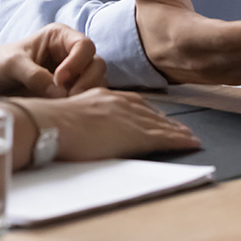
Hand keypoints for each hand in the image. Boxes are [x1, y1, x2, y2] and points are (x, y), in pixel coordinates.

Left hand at [0, 23, 106, 98]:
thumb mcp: (13, 65)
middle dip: (86, 81)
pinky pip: (86, 100)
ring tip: (64, 106)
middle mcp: (70, 54)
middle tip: (67, 96)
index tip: (59, 79)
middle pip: (96, 64)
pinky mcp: (68, 95)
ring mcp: (72, 76)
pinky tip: (64, 112)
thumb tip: (61, 93)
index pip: (85, 46)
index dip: (77, 63)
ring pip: (96, 83)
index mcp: (59, 38)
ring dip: (85, 95)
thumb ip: (36, 76)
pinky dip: (81, 106)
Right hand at [24, 88, 200, 159]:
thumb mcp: (69, 114)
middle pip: (149, 112)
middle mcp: (118, 103)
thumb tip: (80, 130)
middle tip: (180, 128)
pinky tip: (191, 143)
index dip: (146, 111)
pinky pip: (162, 137)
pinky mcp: (134, 135)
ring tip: (190, 138)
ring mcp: (127, 118)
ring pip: (159, 124)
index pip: (131, 103)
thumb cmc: (49, 124)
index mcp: (102, 97)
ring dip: (176, 131)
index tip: (156, 117)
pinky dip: (179, 140)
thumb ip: (82, 118)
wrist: (49, 125)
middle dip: (165, 121)